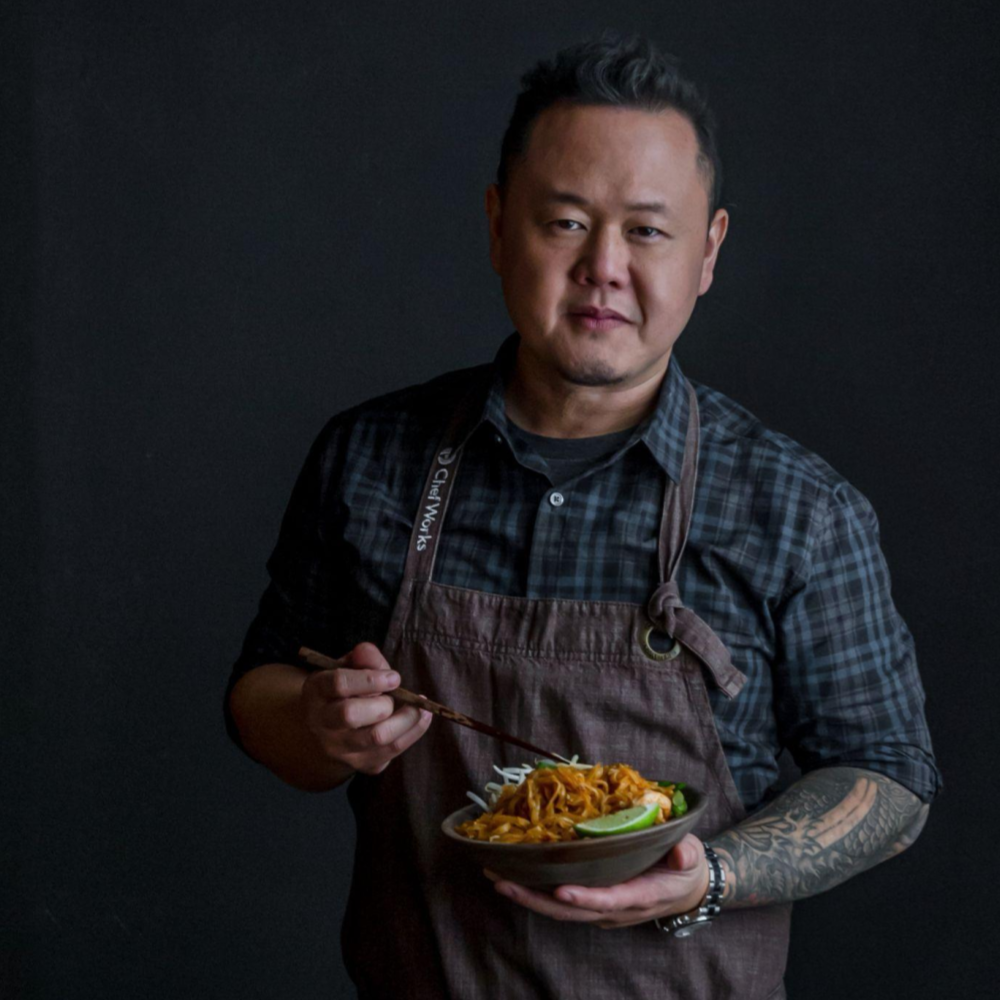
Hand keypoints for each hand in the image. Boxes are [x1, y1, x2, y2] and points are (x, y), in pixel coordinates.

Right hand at [299, 641, 431, 775]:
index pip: (339, 684)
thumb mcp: (348, 668)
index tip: (394, 677)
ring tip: (420, 707)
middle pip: (351, 715)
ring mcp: (339, 748)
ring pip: (376, 737)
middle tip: (395, 696)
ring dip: (405, 719)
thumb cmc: (345, 691)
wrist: (329, 731)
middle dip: (383, 703)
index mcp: (317, 691)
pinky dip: (413, 732)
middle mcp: (321, 723)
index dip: (370, 679)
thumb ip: (362, 658)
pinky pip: (391, 751)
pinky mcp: (359, 764)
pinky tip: (421, 718)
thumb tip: (367, 651)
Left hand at [484, 834, 708, 928]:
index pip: (610, 900)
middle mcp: (616, 908)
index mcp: (640, 896)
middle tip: (503, 882)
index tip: (561, 891)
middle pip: (572, 911)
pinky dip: (536, 891)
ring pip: (561, 909)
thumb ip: (686, 854)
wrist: (685, 886)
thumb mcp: (691, 855)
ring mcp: (602, 907)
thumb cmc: (685, 865)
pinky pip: (561, 901)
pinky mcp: (594, 900)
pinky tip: (514, 875)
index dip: (586, 899)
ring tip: (496, 877)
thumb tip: (680, 855)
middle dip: (536, 900)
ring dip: (528, 896)